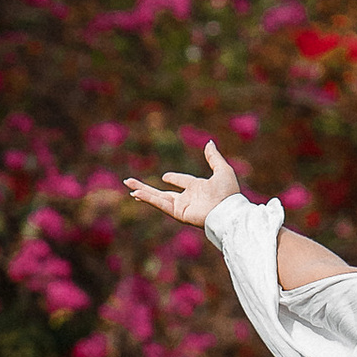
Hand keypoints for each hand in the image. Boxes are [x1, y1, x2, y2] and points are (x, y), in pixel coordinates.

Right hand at [125, 137, 241, 227]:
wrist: (228, 211)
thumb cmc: (227, 192)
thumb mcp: (222, 169)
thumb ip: (213, 157)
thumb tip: (209, 142)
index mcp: (198, 188)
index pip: (183, 182)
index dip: (175, 179)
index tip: (165, 177)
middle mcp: (188, 198)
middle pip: (163, 192)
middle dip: (147, 188)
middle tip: (132, 183)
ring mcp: (182, 207)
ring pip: (158, 198)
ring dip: (143, 192)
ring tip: (128, 186)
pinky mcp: (178, 213)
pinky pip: (161, 204)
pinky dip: (149, 199)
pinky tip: (137, 194)